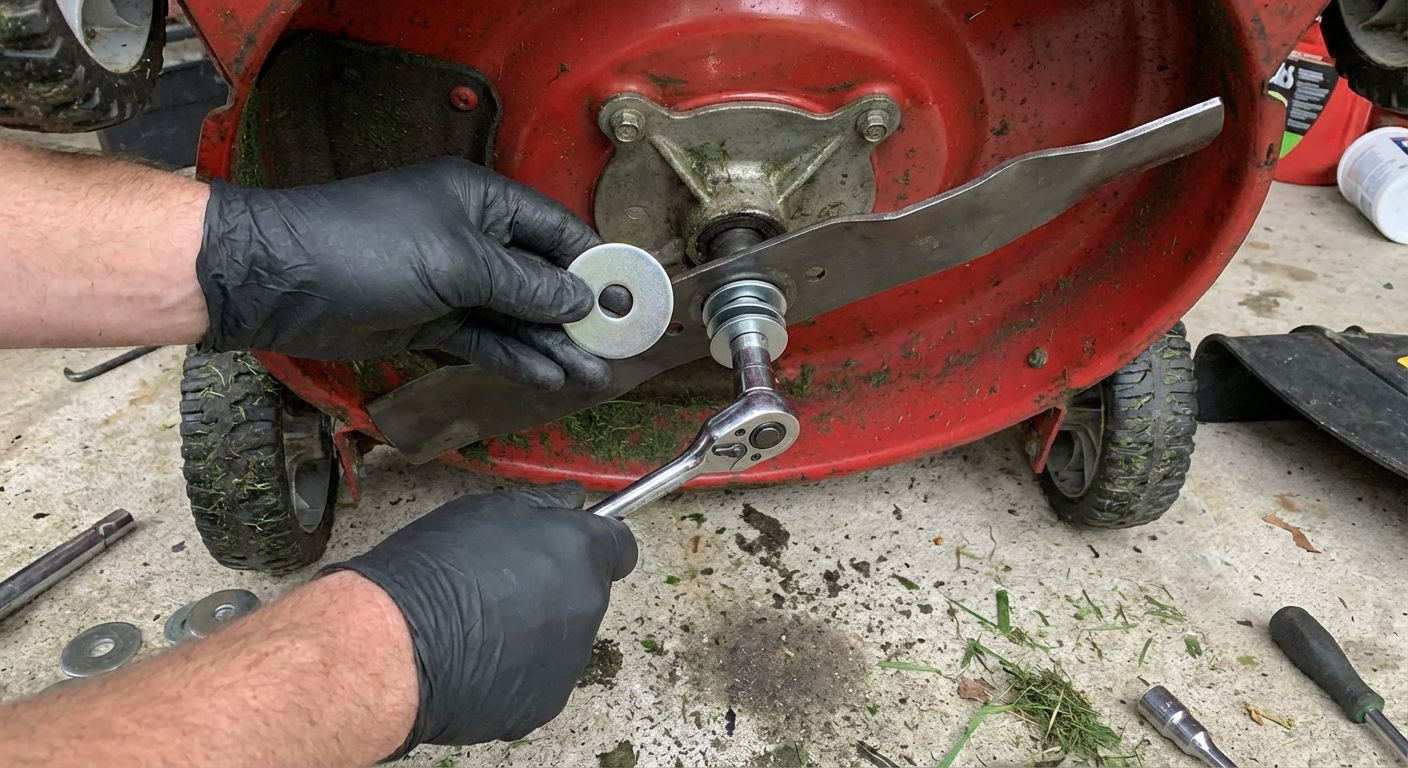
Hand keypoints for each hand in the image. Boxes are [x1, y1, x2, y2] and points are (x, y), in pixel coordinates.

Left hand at [197, 157, 609, 390]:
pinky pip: (484, 339)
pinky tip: (549, 377)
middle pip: (540, 277)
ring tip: (593, 375)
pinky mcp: (429, 319)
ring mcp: (450, 281)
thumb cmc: (366, 247)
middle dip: (578, 314)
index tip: (627, 296)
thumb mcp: (458, 262)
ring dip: (552, 345)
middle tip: (618, 347)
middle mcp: (471, 236)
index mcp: (481, 200)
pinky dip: (514, 357)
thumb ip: (524, 285)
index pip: (555, 231)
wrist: (281, 281)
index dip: (593, 263)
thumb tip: (579, 299)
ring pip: (515, 315)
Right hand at [323, 482, 636, 754]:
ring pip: (563, 639)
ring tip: (479, 627)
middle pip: (587, 594)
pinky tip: (474, 662)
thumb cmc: (436, 567)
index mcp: (581, 554)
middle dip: (557, 587)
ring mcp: (569, 660)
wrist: (397, 644)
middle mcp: (588, 607)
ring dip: (537, 631)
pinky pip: (538, 679)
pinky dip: (516, 672)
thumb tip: (574, 499)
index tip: (567, 549)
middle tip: (502, 587)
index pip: (620, 547)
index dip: (594, 545)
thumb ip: (543, 505)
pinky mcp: (544, 703)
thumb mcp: (489, 509)